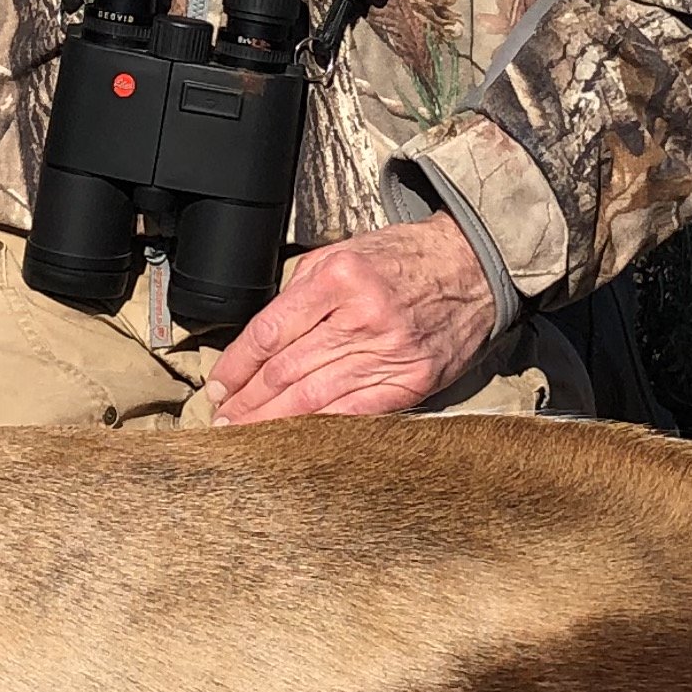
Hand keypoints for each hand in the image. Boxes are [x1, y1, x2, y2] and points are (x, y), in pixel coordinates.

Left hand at [204, 218, 495, 422]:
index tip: (219, 384)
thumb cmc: (402, 259)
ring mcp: (389, 352)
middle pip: (287, 370)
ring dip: (273, 421)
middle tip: (222, 419)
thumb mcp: (342, 252)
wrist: (471, 266)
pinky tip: (295, 438)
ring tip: (246, 434)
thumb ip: (301, 291)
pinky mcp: (412, 379)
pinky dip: (320, 429)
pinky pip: (355, 413)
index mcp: (338, 277)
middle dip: (248, 399)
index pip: (270, 332)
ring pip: (315, 398)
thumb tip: (260, 339)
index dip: (238, 365)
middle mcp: (362, 316)